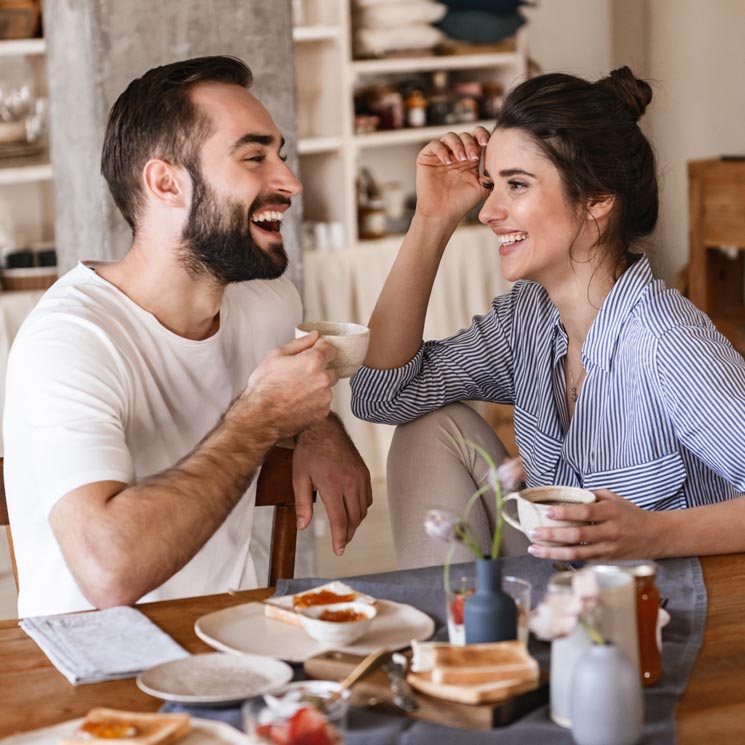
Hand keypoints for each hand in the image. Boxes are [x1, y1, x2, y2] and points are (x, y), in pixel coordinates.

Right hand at [242, 332, 337, 439]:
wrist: (259, 416)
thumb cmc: (264, 388)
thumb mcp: (276, 356)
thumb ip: (299, 344)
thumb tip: (313, 336)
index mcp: (313, 361)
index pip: (331, 349)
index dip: (322, 350)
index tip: (315, 354)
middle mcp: (323, 379)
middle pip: (332, 369)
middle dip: (320, 370)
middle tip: (301, 376)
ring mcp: (324, 397)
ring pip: (327, 388)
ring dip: (318, 387)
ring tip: (297, 391)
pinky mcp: (323, 412)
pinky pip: (324, 403)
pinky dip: (315, 402)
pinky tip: (299, 402)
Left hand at [293, 415, 371, 555]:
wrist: (323, 428)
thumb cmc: (308, 453)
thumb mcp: (299, 478)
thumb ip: (302, 504)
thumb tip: (303, 526)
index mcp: (333, 486)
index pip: (340, 521)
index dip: (340, 539)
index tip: (338, 550)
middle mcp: (350, 482)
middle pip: (354, 519)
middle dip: (348, 534)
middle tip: (340, 542)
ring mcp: (360, 477)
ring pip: (363, 510)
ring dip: (355, 522)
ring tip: (345, 528)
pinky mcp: (364, 472)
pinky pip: (368, 498)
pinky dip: (361, 508)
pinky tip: (352, 510)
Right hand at [414, 126, 491, 224]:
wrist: (442, 214)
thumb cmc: (461, 203)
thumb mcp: (483, 187)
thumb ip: (491, 172)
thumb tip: (502, 161)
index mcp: (470, 158)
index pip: (477, 137)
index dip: (482, 135)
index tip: (486, 143)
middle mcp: (456, 154)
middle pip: (465, 135)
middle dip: (471, 143)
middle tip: (473, 157)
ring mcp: (442, 155)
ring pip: (450, 136)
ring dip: (458, 145)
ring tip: (461, 159)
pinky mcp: (427, 157)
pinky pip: (434, 144)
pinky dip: (442, 150)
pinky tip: (448, 161)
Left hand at [526, 490, 664, 559]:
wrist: (655, 535)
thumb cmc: (630, 513)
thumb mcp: (613, 498)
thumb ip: (590, 496)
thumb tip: (565, 494)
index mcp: (611, 512)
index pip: (585, 512)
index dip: (566, 512)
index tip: (547, 511)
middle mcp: (610, 531)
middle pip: (578, 535)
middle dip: (553, 535)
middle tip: (533, 532)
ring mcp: (608, 548)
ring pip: (578, 553)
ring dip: (553, 552)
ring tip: (534, 549)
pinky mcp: (607, 560)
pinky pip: (583, 560)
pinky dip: (565, 558)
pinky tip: (549, 555)